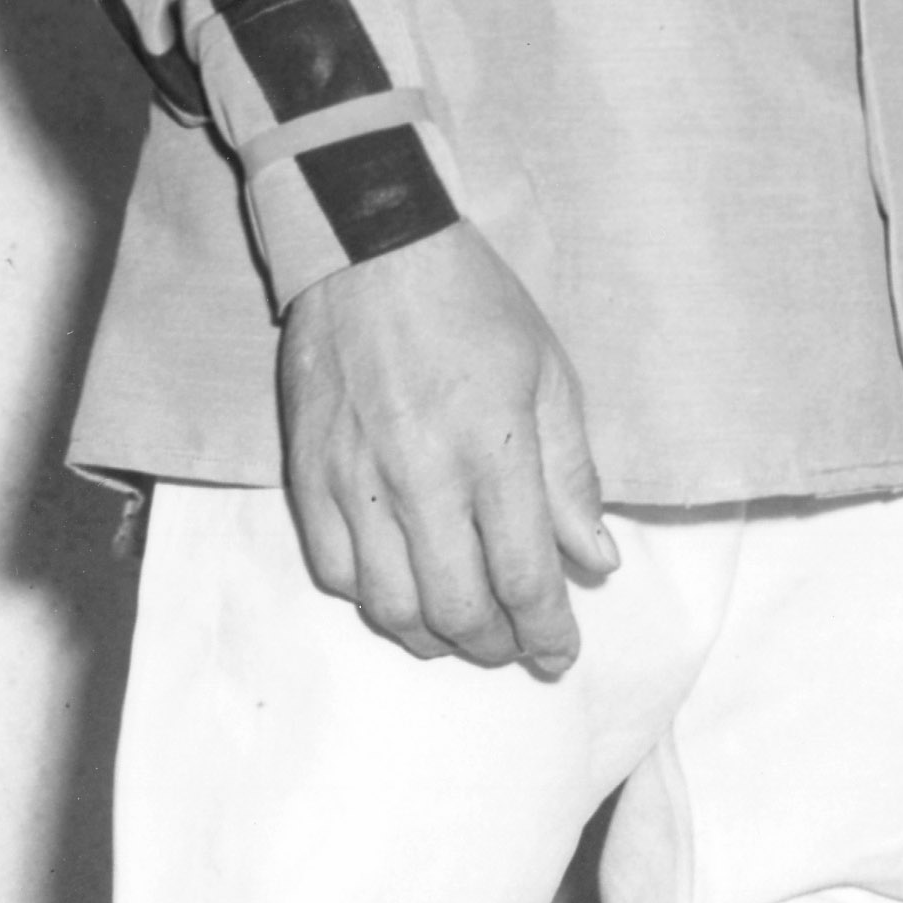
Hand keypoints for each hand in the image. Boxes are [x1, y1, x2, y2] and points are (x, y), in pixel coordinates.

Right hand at [275, 224, 614, 674]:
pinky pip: (335, 572)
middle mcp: (419, 477)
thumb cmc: (475, 305)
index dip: (547, 631)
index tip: (562, 654)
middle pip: (456, 608)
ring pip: (389, 606)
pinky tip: (403, 592)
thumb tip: (596, 562)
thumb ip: (572, 477)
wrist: (371, 248)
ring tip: (462, 631)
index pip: (523, 576)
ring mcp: (354, 481)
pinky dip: (373, 601)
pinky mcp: (306, 476)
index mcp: (492, 448)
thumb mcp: (550, 375)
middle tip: (517, 646)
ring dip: (433, 637)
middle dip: (496, 646)